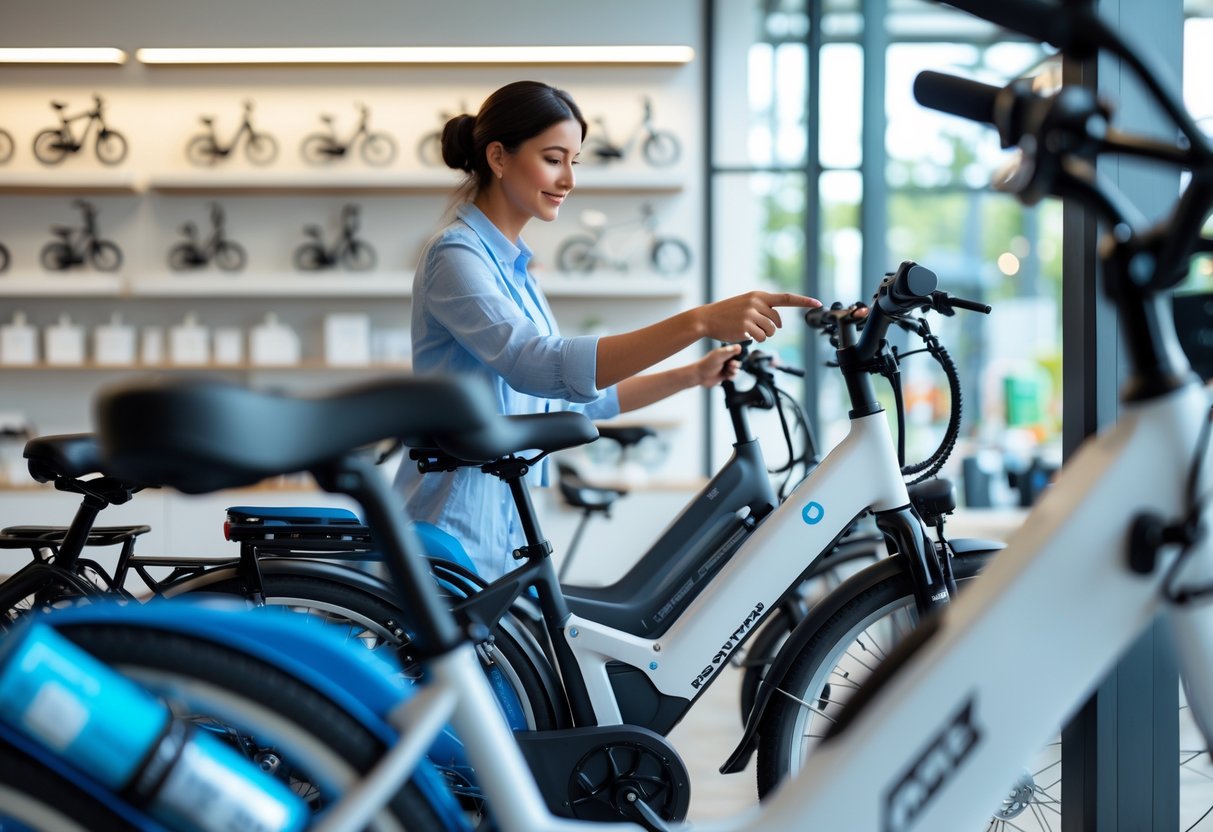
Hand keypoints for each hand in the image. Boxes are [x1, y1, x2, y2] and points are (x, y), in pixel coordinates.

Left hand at [691, 344, 741, 387]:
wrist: (700, 376)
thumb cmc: (707, 364)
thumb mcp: (719, 356)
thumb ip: (729, 351)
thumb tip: (740, 347)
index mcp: (724, 352)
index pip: (735, 351)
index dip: (738, 355)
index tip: (736, 357)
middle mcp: (725, 359)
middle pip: (737, 361)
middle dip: (736, 364)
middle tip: (731, 365)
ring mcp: (724, 367)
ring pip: (736, 369)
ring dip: (734, 371)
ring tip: (729, 371)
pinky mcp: (724, 375)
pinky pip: (733, 376)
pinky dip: (732, 376)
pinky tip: (727, 377)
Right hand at [697, 291, 821, 342]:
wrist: (707, 318)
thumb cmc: (727, 313)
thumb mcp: (746, 304)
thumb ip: (763, 309)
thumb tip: (779, 324)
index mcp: (759, 295)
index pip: (786, 298)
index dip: (804, 301)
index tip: (818, 303)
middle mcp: (757, 303)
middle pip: (778, 321)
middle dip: (770, 328)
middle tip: (755, 327)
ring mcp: (751, 314)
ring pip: (771, 331)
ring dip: (763, 335)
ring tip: (749, 330)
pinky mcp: (746, 326)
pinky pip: (761, 338)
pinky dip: (756, 340)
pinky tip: (744, 335)